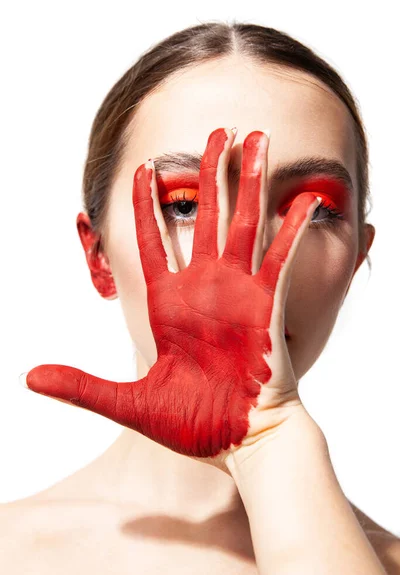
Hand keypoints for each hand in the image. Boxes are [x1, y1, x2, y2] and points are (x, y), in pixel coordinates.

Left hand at [23, 128, 320, 472]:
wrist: (240, 442)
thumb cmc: (191, 425)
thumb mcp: (128, 404)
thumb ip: (81, 386)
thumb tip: (28, 377)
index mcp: (168, 304)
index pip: (153, 240)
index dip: (147, 204)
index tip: (143, 169)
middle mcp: (204, 289)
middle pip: (207, 215)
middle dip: (211, 172)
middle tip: (219, 132)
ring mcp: (238, 293)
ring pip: (243, 223)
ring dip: (249, 181)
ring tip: (256, 140)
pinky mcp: (268, 305)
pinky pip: (280, 258)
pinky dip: (290, 228)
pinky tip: (303, 200)